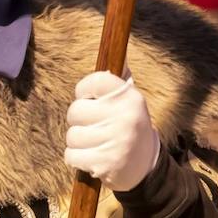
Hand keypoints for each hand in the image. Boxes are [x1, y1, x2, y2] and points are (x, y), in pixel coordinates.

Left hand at [64, 71, 160, 191]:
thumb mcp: (129, 102)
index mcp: (129, 97)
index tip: (90, 100)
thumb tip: (116, 50)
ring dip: (78, 142)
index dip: (84, 92)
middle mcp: (124, 116)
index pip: (93, 81)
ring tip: (95, 144)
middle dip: (79, 121)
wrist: (146, 168)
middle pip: (75, 110)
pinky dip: (76, 159)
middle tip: (95, 127)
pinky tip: (92, 158)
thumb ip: (117, 79)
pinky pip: (71, 156)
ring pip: (72, 135)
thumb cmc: (129, 127)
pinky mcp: (105, 163)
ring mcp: (115, 140)